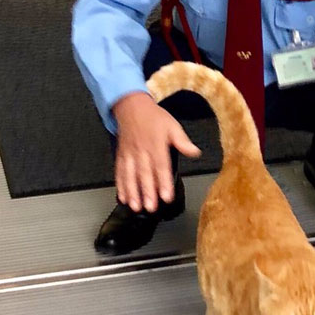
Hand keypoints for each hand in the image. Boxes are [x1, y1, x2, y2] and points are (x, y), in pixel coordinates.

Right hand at [113, 92, 199, 212]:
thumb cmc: (153, 118)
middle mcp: (142, 151)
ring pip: (130, 175)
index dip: (163, 182)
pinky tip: (123, 198)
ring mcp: (130, 155)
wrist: (131, 107)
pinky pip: (119, 172)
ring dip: (132, 192)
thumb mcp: (172, 125)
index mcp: (156, 145)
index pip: (161, 166)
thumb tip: (195, 152)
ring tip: (136, 206)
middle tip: (151, 207)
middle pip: (144, 174)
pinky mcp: (121, 157)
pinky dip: (120, 186)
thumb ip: (183, 141)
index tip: (166, 196)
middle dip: (147, 192)